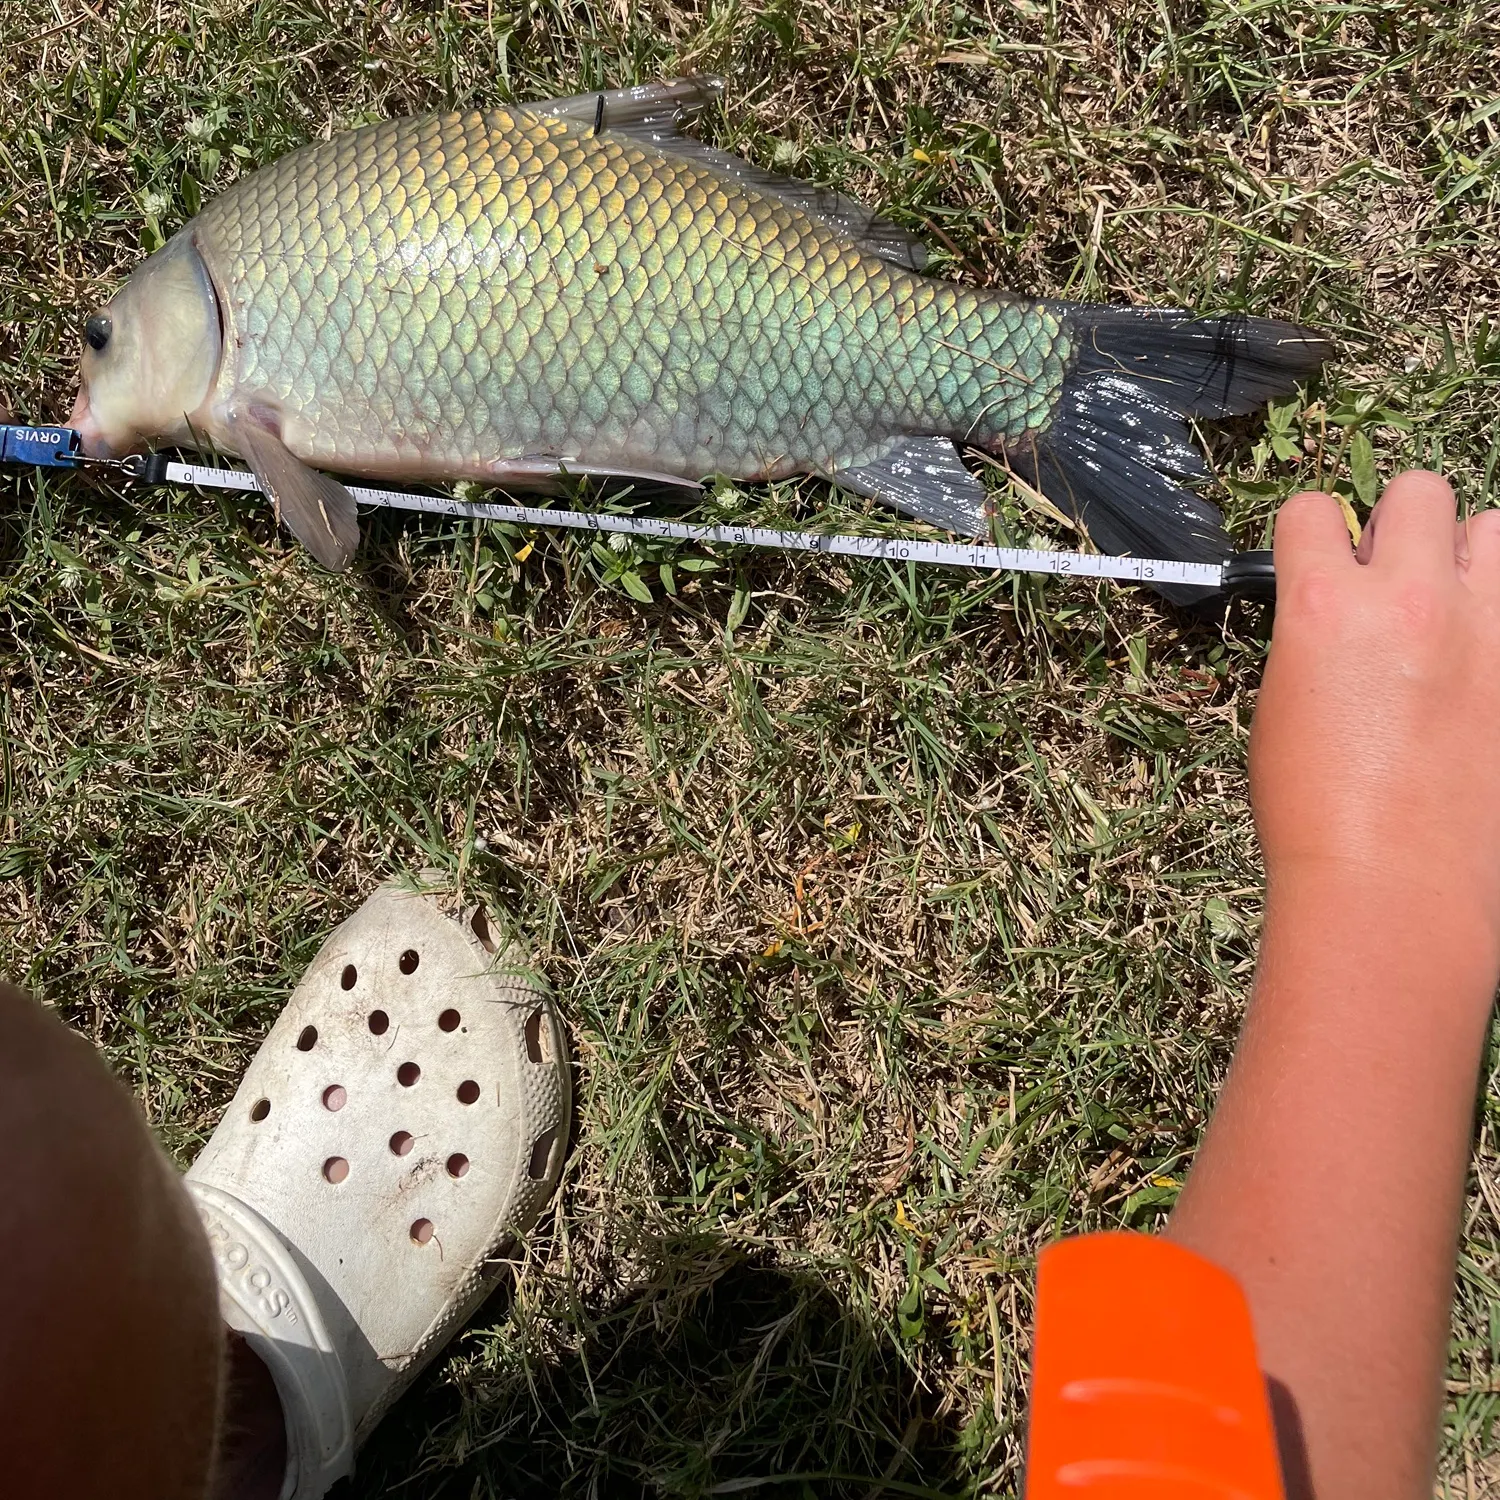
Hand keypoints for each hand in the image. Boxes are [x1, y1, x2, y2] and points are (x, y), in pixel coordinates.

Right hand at [1251, 470, 1499, 956]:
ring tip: (1456, 611)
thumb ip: (1314, 643)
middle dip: (1401, 526)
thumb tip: (1337, 622)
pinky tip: (1483, 666)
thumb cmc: (1318, 821)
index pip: (1313, 511)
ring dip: (1470, 557)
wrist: (1394, 889)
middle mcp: (1411, 599)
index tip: (1322, 559)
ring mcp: (1489, 630)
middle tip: (1395, 578)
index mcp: (1323, 609)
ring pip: (1497, 528)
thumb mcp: (1282, 713)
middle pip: (1419, 492)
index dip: (1314, 535)